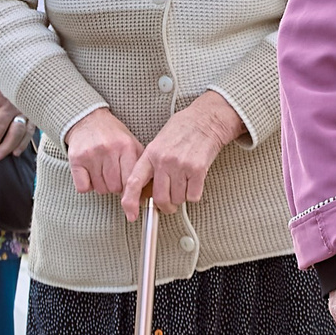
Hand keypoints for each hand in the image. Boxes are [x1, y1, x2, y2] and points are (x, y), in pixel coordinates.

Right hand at [66, 107, 142, 198]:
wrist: (89, 120)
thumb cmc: (113, 136)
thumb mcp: (131, 144)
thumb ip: (139, 164)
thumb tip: (146, 191)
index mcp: (126, 146)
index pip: (131, 181)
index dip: (130, 188)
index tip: (128, 188)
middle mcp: (109, 150)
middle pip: (115, 188)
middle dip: (115, 186)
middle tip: (113, 175)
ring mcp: (91, 155)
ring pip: (100, 189)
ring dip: (101, 185)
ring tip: (102, 172)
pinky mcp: (76, 160)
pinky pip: (83, 188)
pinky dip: (86, 186)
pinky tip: (90, 175)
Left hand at [124, 91, 244, 217]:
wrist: (206, 119)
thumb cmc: (183, 129)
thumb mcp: (159, 143)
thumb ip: (151, 165)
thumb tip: (146, 190)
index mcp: (150, 154)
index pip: (133, 182)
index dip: (129, 202)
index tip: (131, 214)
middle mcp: (164, 161)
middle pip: (160, 198)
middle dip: (165, 206)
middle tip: (169, 204)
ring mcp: (181, 166)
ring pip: (178, 199)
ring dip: (181, 198)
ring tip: (184, 184)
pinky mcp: (198, 170)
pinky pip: (193, 196)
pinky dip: (194, 195)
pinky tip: (194, 182)